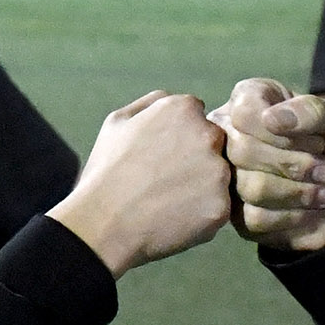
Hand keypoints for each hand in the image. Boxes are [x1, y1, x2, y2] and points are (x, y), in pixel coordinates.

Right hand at [50, 91, 231, 273]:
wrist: (102, 224)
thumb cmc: (105, 172)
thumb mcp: (118, 122)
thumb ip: (153, 103)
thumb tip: (174, 100)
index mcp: (184, 109)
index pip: (200, 119)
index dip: (181, 140)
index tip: (162, 157)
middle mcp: (208, 135)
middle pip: (216, 146)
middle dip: (198, 161)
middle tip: (165, 182)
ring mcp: (218, 172)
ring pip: (219, 178)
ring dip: (202, 188)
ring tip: (167, 202)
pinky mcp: (221, 207)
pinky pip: (219, 209)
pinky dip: (201, 216)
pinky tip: (173, 219)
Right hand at [217, 78, 324, 251]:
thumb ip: (314, 111)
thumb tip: (270, 119)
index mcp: (250, 99)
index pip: (245, 113)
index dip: (283, 134)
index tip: (319, 141)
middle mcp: (230, 134)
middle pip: (243, 151)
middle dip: (295, 165)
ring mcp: (230, 176)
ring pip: (250, 187)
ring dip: (299, 192)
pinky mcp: (238, 213)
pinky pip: (255, 217)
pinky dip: (293, 215)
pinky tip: (312, 209)